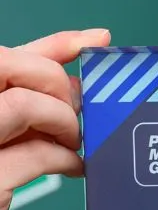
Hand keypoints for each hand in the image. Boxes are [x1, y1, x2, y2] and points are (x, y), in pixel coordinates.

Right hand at [0, 29, 108, 209]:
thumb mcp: (3, 123)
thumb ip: (32, 89)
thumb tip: (87, 56)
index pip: (4, 55)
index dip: (55, 44)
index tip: (97, 41)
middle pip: (16, 68)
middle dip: (60, 88)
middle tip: (77, 116)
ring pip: (25, 105)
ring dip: (63, 124)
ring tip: (72, 144)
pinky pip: (37, 154)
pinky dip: (65, 159)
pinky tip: (74, 167)